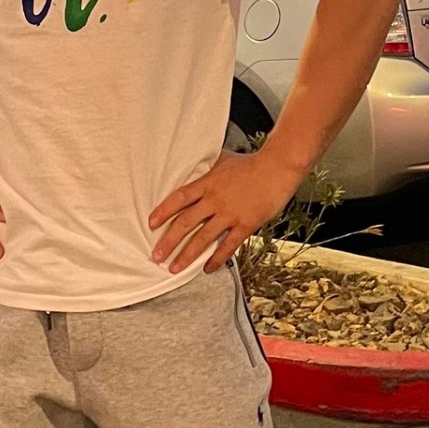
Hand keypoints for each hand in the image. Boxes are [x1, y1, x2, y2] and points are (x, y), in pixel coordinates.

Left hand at [148, 148, 303, 274]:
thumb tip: (191, 165)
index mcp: (207, 183)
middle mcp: (215, 200)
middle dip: (169, 241)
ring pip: (203, 238)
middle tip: (156, 256)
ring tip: (174, 268)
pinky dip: (217, 258)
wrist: (277, 168)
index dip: (163, 211)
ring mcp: (230, 214)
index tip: (151, 223)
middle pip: (186, 222)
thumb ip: (205, 166)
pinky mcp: (246, 224)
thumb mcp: (222, 159)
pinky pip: (228, 245)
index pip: (179, 198)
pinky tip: (207, 268)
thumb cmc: (250, 163)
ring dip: (187, 255)